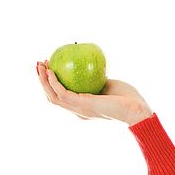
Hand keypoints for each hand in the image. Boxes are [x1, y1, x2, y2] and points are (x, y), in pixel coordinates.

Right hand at [36, 60, 152, 124]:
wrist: (136, 108)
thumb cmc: (127, 97)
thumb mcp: (108, 84)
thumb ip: (96, 79)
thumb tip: (87, 65)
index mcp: (83, 107)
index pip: (61, 97)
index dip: (51, 84)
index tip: (48, 67)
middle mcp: (77, 110)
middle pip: (52, 97)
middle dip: (42, 81)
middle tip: (38, 64)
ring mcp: (79, 110)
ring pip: (52, 96)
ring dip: (43, 81)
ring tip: (40, 65)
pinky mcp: (82, 105)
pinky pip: (63, 93)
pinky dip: (54, 83)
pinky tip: (51, 71)